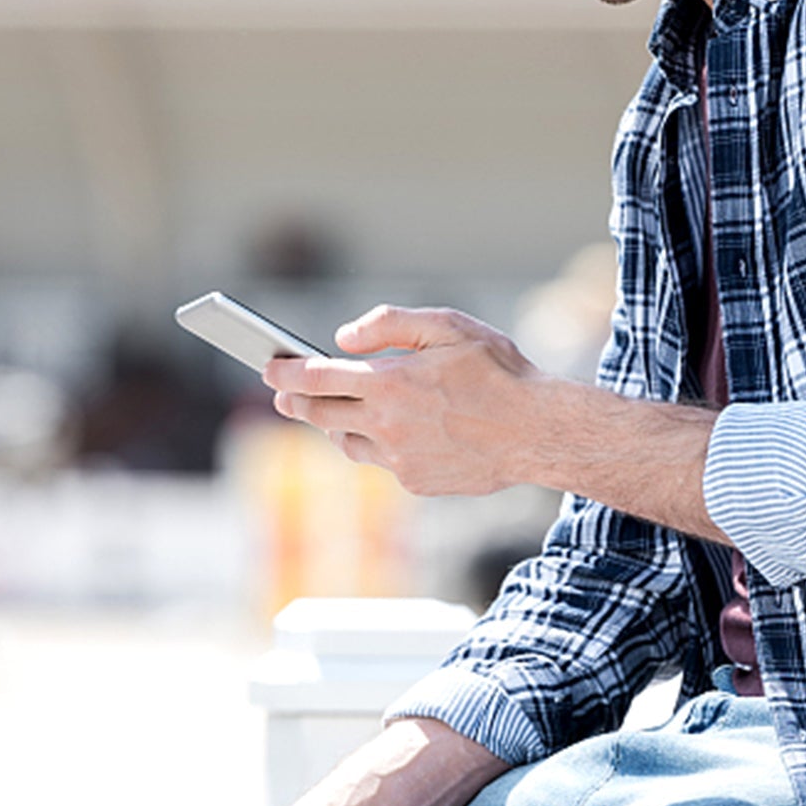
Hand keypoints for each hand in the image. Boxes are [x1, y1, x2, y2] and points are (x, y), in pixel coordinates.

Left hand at [264, 304, 540, 496]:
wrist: (538, 431)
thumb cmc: (499, 371)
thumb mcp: (450, 326)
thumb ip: (390, 324)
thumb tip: (342, 338)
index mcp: (389, 382)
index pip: (314, 378)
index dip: (283, 372)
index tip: (268, 366)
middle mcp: (385, 424)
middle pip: (318, 415)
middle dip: (294, 402)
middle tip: (284, 394)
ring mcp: (398, 459)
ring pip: (346, 442)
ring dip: (336, 425)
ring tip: (340, 410)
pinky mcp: (415, 482)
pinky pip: (383, 462)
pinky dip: (381, 445)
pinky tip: (399, 431)